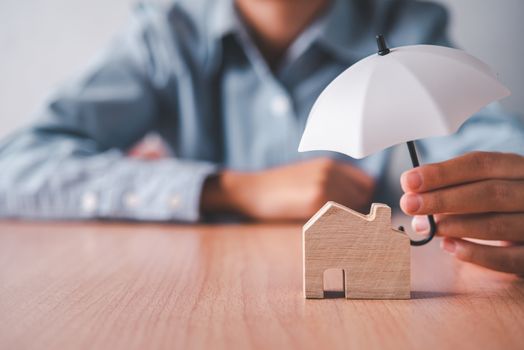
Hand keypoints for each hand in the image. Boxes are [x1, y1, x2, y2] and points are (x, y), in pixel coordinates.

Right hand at [201, 158, 374, 220]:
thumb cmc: (277, 188)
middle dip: (354, 212)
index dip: (360, 199)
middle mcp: (330, 171)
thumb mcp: (307, 175)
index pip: (366, 183)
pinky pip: (339, 217)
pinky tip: (317, 226)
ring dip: (345, 221)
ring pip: (353, 210)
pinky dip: (335, 226)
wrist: (251, 190)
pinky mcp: (316, 200)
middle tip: (336, 223)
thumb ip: (331, 182)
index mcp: (330, 164)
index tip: (349, 211)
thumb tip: (357, 202)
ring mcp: (324, 184)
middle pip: (362, 198)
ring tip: (324, 225)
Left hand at [400, 151, 523, 273]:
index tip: (408, 181)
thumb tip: (412, 195)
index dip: (441, 173)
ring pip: (496, 225)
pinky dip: (476, 254)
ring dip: (454, 226)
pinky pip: (508, 258)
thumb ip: (450, 186)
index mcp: (516, 167)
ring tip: (425, 227)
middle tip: (408, 205)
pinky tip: (450, 247)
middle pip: (488, 193)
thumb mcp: (481, 184)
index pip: (479, 164)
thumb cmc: (498, 203)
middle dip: (442, 200)